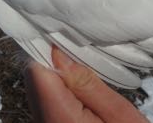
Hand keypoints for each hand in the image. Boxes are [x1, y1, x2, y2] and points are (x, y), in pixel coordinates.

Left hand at [24, 46, 148, 122]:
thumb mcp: (119, 115)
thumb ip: (85, 83)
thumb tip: (57, 51)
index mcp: (59, 120)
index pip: (36, 72)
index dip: (47, 50)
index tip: (64, 38)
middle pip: (33, 80)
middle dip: (52, 62)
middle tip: (79, 55)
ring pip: (37, 89)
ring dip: (54, 76)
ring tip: (82, 74)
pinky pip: (43, 102)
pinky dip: (56, 90)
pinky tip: (76, 89)